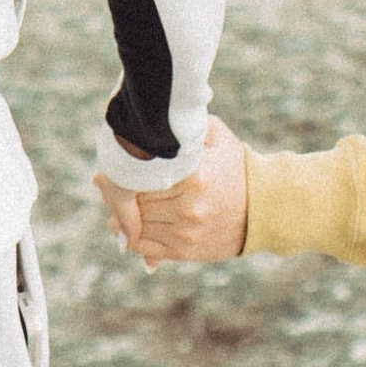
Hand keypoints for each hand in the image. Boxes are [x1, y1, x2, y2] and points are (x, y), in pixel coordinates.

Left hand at [94, 119, 249, 266]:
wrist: (262, 208)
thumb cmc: (235, 166)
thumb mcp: (215, 137)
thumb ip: (186, 125)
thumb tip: (151, 115)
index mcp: (195, 177)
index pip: (142, 178)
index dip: (119, 174)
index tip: (103, 170)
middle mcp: (189, 208)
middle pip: (136, 203)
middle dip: (116, 194)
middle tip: (103, 184)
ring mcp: (187, 233)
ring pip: (137, 227)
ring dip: (120, 217)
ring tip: (114, 205)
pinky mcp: (186, 252)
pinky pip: (146, 248)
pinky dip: (131, 238)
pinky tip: (125, 227)